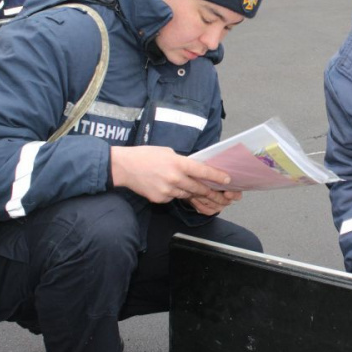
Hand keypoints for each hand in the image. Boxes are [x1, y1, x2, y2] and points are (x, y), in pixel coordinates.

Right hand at [110, 146, 238, 211]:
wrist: (124, 167)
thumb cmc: (146, 156)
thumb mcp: (168, 152)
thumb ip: (182, 162)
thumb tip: (194, 169)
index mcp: (178, 163)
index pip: (203, 172)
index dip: (217, 177)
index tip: (227, 180)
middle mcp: (175, 178)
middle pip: (198, 188)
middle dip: (212, 193)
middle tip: (223, 196)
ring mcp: (167, 190)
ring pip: (187, 194)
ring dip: (193, 192)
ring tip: (199, 191)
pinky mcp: (160, 199)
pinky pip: (174, 198)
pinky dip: (175, 193)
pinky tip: (168, 186)